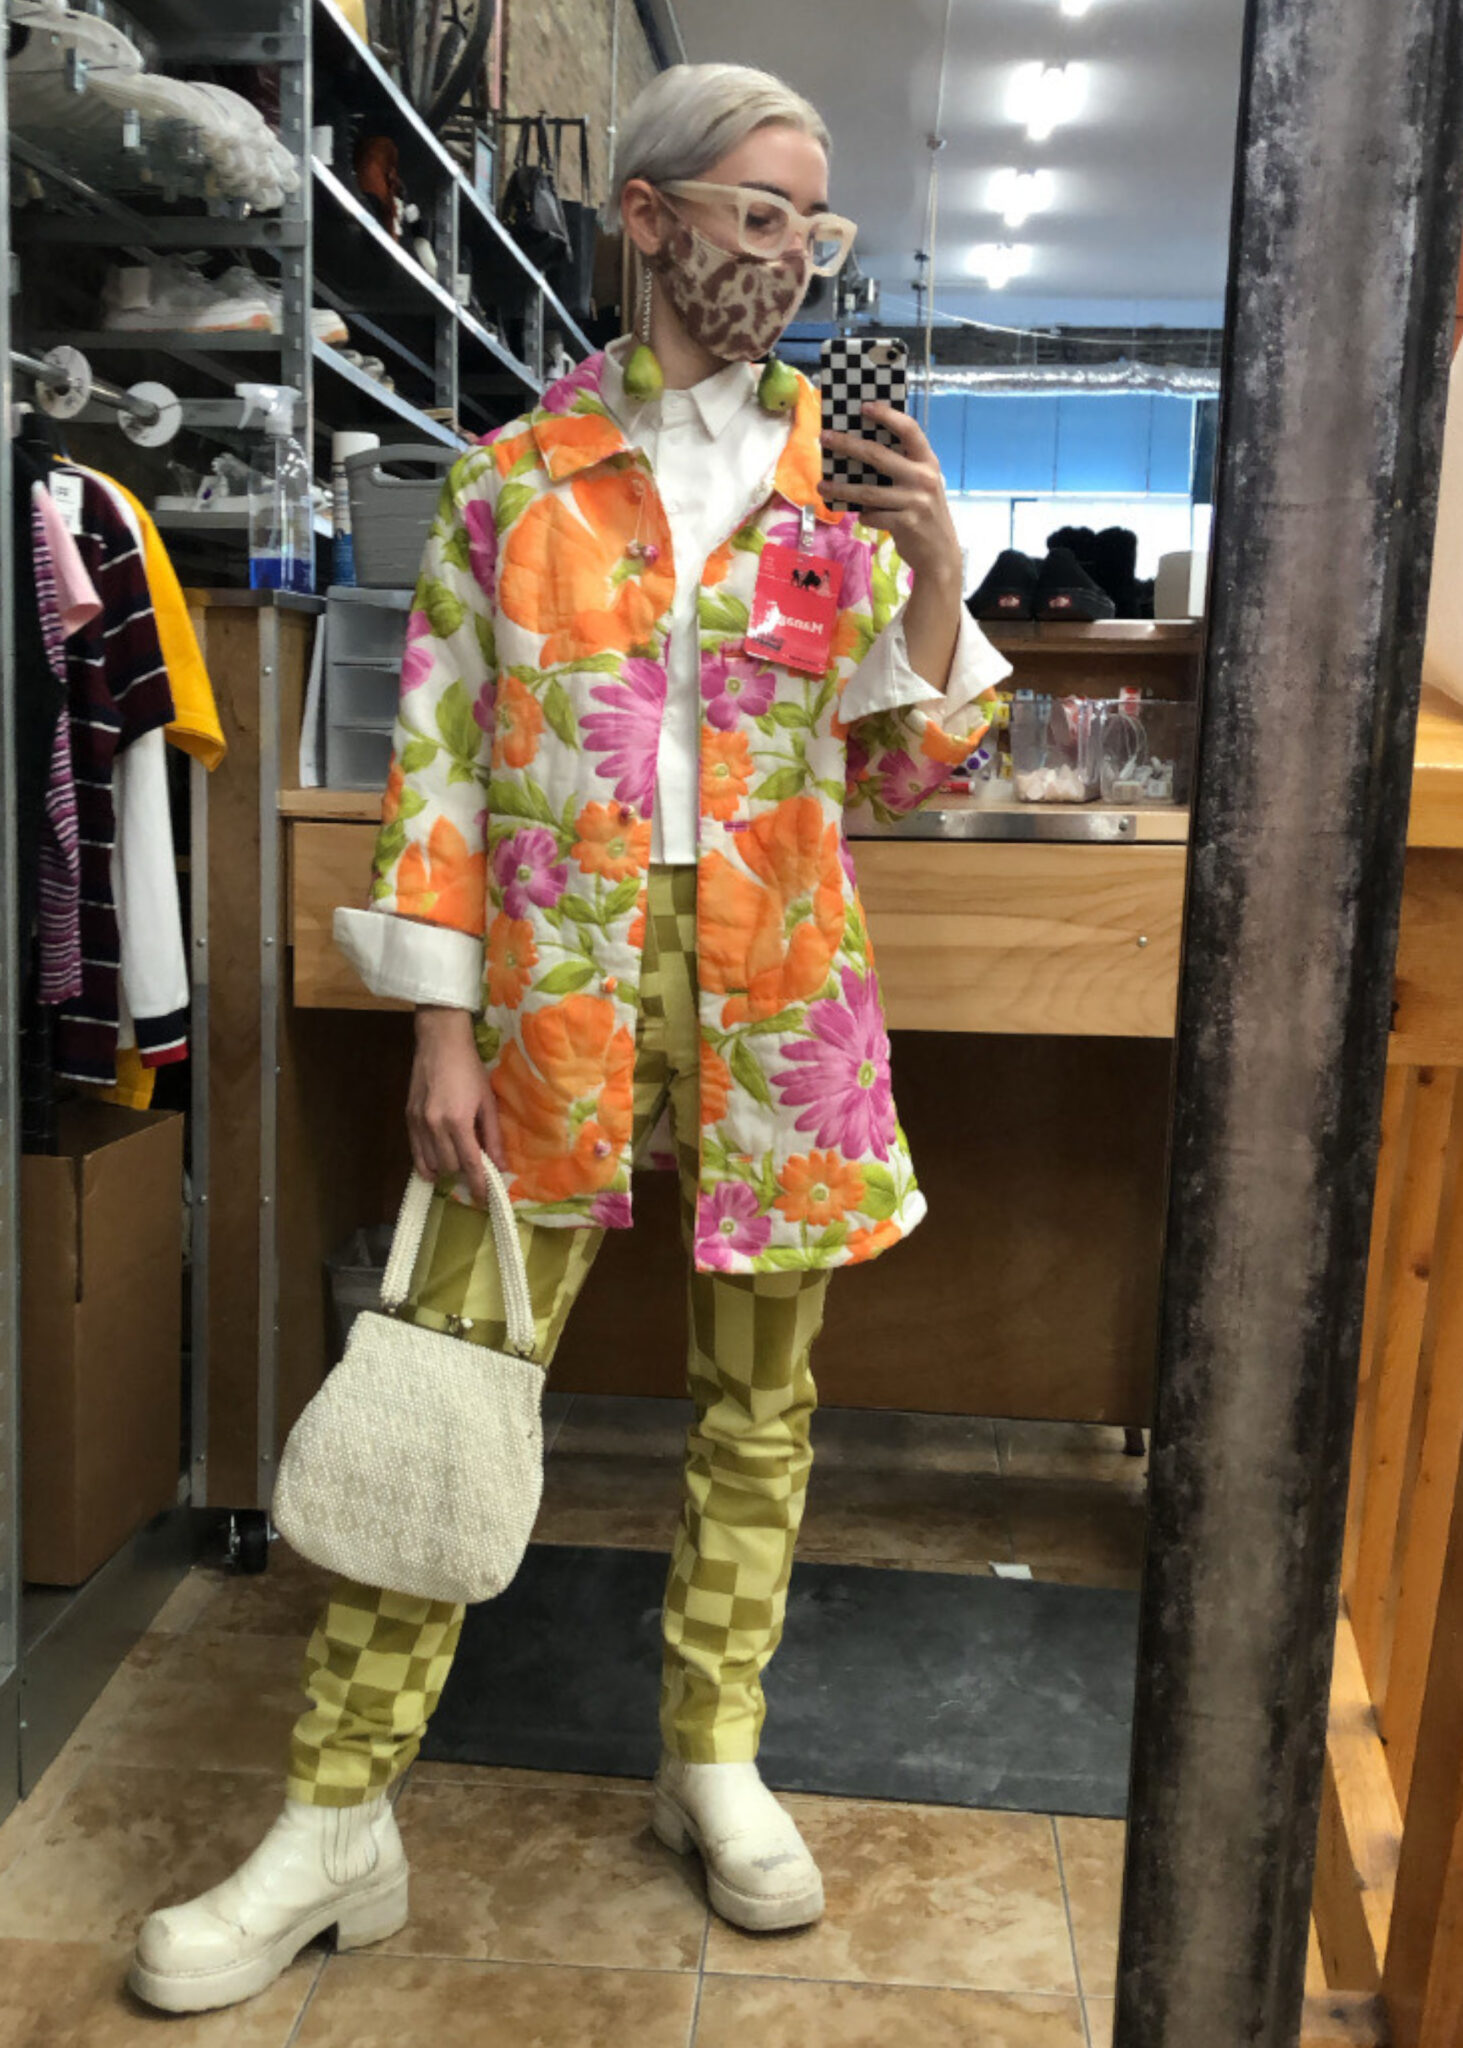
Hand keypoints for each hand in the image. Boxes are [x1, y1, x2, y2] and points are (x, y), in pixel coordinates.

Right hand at [407, 1006, 504, 1207]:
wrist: (439, 1043)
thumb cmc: (469, 1069)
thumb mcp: (487, 1102)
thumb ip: (492, 1136)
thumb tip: (501, 1165)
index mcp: (458, 1121)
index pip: (469, 1163)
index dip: (478, 1184)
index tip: (484, 1198)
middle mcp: (434, 1125)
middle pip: (449, 1166)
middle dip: (463, 1174)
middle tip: (475, 1173)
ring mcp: (418, 1122)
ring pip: (431, 1162)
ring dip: (446, 1169)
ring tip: (457, 1168)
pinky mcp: (408, 1118)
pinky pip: (415, 1152)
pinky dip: (426, 1164)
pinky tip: (434, 1169)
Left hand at [819, 401, 963, 588]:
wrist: (940, 553)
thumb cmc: (924, 513)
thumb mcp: (921, 485)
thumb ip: (901, 468)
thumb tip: (860, 452)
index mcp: (928, 462)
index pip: (909, 430)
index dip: (887, 415)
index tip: (864, 406)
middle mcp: (924, 478)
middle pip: (878, 455)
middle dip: (848, 445)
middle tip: (825, 438)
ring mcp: (916, 501)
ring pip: (868, 491)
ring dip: (841, 488)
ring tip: (822, 486)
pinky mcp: (906, 523)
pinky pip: (873, 516)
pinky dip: (864, 516)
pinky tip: (860, 516)